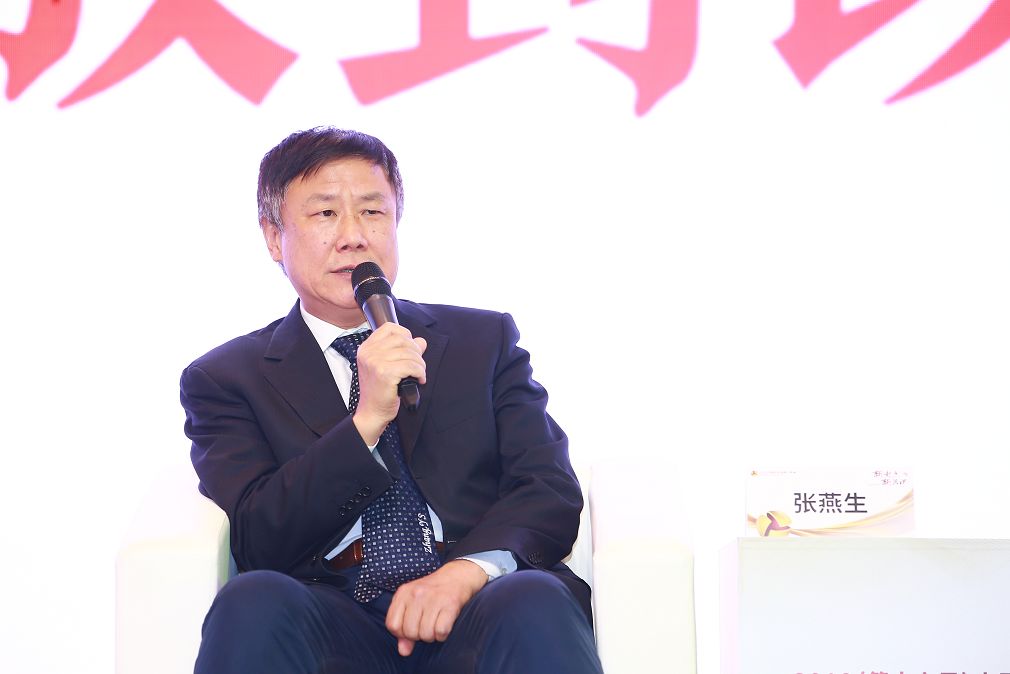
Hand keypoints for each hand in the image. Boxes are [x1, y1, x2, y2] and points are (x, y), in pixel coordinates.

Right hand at [352, 323, 426, 444]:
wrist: (372, 412)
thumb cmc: (380, 391)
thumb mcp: (388, 366)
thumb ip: (404, 351)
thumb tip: (421, 341)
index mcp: (366, 348)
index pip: (389, 328)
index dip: (405, 334)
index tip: (410, 348)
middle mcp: (368, 352)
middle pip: (403, 340)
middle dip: (416, 352)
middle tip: (418, 366)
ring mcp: (375, 362)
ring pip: (409, 353)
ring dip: (420, 364)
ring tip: (419, 374)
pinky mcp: (385, 373)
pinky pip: (411, 365)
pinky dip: (420, 372)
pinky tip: (419, 380)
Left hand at [385, 559, 488, 656]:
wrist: (458, 576)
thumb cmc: (433, 593)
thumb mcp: (413, 605)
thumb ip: (404, 628)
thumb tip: (403, 651)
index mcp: (403, 593)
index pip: (392, 625)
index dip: (402, 633)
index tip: (412, 627)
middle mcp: (417, 594)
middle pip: (410, 632)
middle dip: (419, 635)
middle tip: (426, 625)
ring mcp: (433, 598)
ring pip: (425, 634)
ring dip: (432, 636)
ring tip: (436, 624)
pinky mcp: (450, 604)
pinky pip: (441, 631)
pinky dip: (443, 634)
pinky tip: (444, 625)